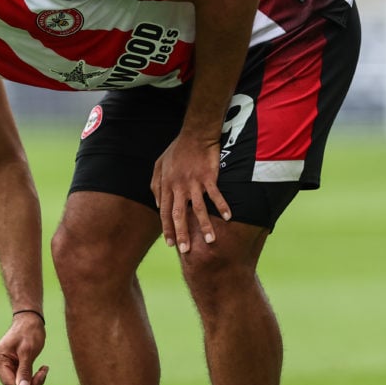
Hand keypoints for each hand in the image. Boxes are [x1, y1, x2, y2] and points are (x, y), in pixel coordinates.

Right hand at [0, 313, 53, 384]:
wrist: (31, 319)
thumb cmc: (28, 331)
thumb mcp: (27, 351)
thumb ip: (24, 371)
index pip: (10, 383)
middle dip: (31, 384)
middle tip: (44, 373)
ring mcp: (7, 367)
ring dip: (36, 382)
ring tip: (45, 369)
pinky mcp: (16, 367)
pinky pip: (25, 380)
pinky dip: (36, 384)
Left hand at [150, 133, 230, 253]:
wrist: (195, 134)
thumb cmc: (177, 149)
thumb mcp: (159, 165)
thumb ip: (156, 185)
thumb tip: (156, 203)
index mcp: (166, 185)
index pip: (164, 212)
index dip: (167, 228)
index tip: (170, 244)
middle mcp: (178, 186)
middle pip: (178, 215)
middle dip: (182, 233)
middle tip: (186, 250)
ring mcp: (194, 182)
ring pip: (198, 209)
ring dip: (205, 226)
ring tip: (210, 241)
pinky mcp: (209, 176)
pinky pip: (215, 195)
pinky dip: (222, 206)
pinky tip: (229, 217)